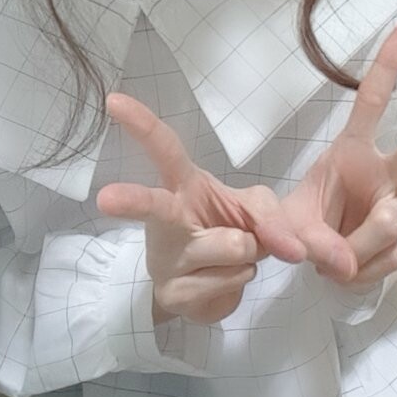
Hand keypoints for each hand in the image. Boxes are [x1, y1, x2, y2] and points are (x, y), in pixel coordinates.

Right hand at [96, 93, 306, 324]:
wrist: (215, 284)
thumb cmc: (228, 227)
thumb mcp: (256, 208)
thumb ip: (273, 217)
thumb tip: (291, 249)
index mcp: (182, 185)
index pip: (162, 148)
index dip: (141, 123)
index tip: (113, 100)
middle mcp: (165, 219)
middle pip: (151, 205)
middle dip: (130, 200)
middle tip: (105, 198)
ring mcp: (164, 259)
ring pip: (232, 247)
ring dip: (247, 253)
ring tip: (231, 256)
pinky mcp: (173, 295)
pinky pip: (233, 281)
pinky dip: (241, 279)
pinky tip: (223, 278)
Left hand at [278, 19, 396, 289]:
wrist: (315, 259)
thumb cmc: (303, 223)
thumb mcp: (288, 224)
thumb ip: (309, 238)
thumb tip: (344, 263)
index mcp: (352, 148)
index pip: (372, 101)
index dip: (389, 64)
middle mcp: (386, 171)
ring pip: (387, 224)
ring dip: (355, 248)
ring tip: (335, 255)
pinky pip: (390, 257)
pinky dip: (365, 269)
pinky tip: (354, 267)